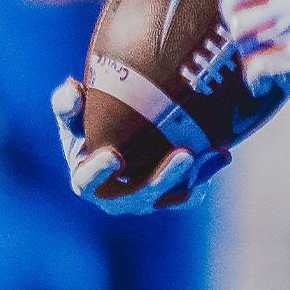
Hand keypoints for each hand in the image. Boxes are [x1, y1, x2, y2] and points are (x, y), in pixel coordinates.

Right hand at [51, 78, 225, 213]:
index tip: (113, 155)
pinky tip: (221, 155)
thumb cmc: (89, 122)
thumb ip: (67, 103)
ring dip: (193, 175)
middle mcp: (115, 198)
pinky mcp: (168, 197)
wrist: (118, 137)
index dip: (98, 172)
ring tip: (214, 153)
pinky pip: (189, 191)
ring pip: (170, 195)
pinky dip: (206, 174)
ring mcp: (144, 200)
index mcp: (86, 180)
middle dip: (162, 178)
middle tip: (184, 154)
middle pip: (138, 196)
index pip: (86, 182)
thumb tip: (70, 89)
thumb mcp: (74, 113)